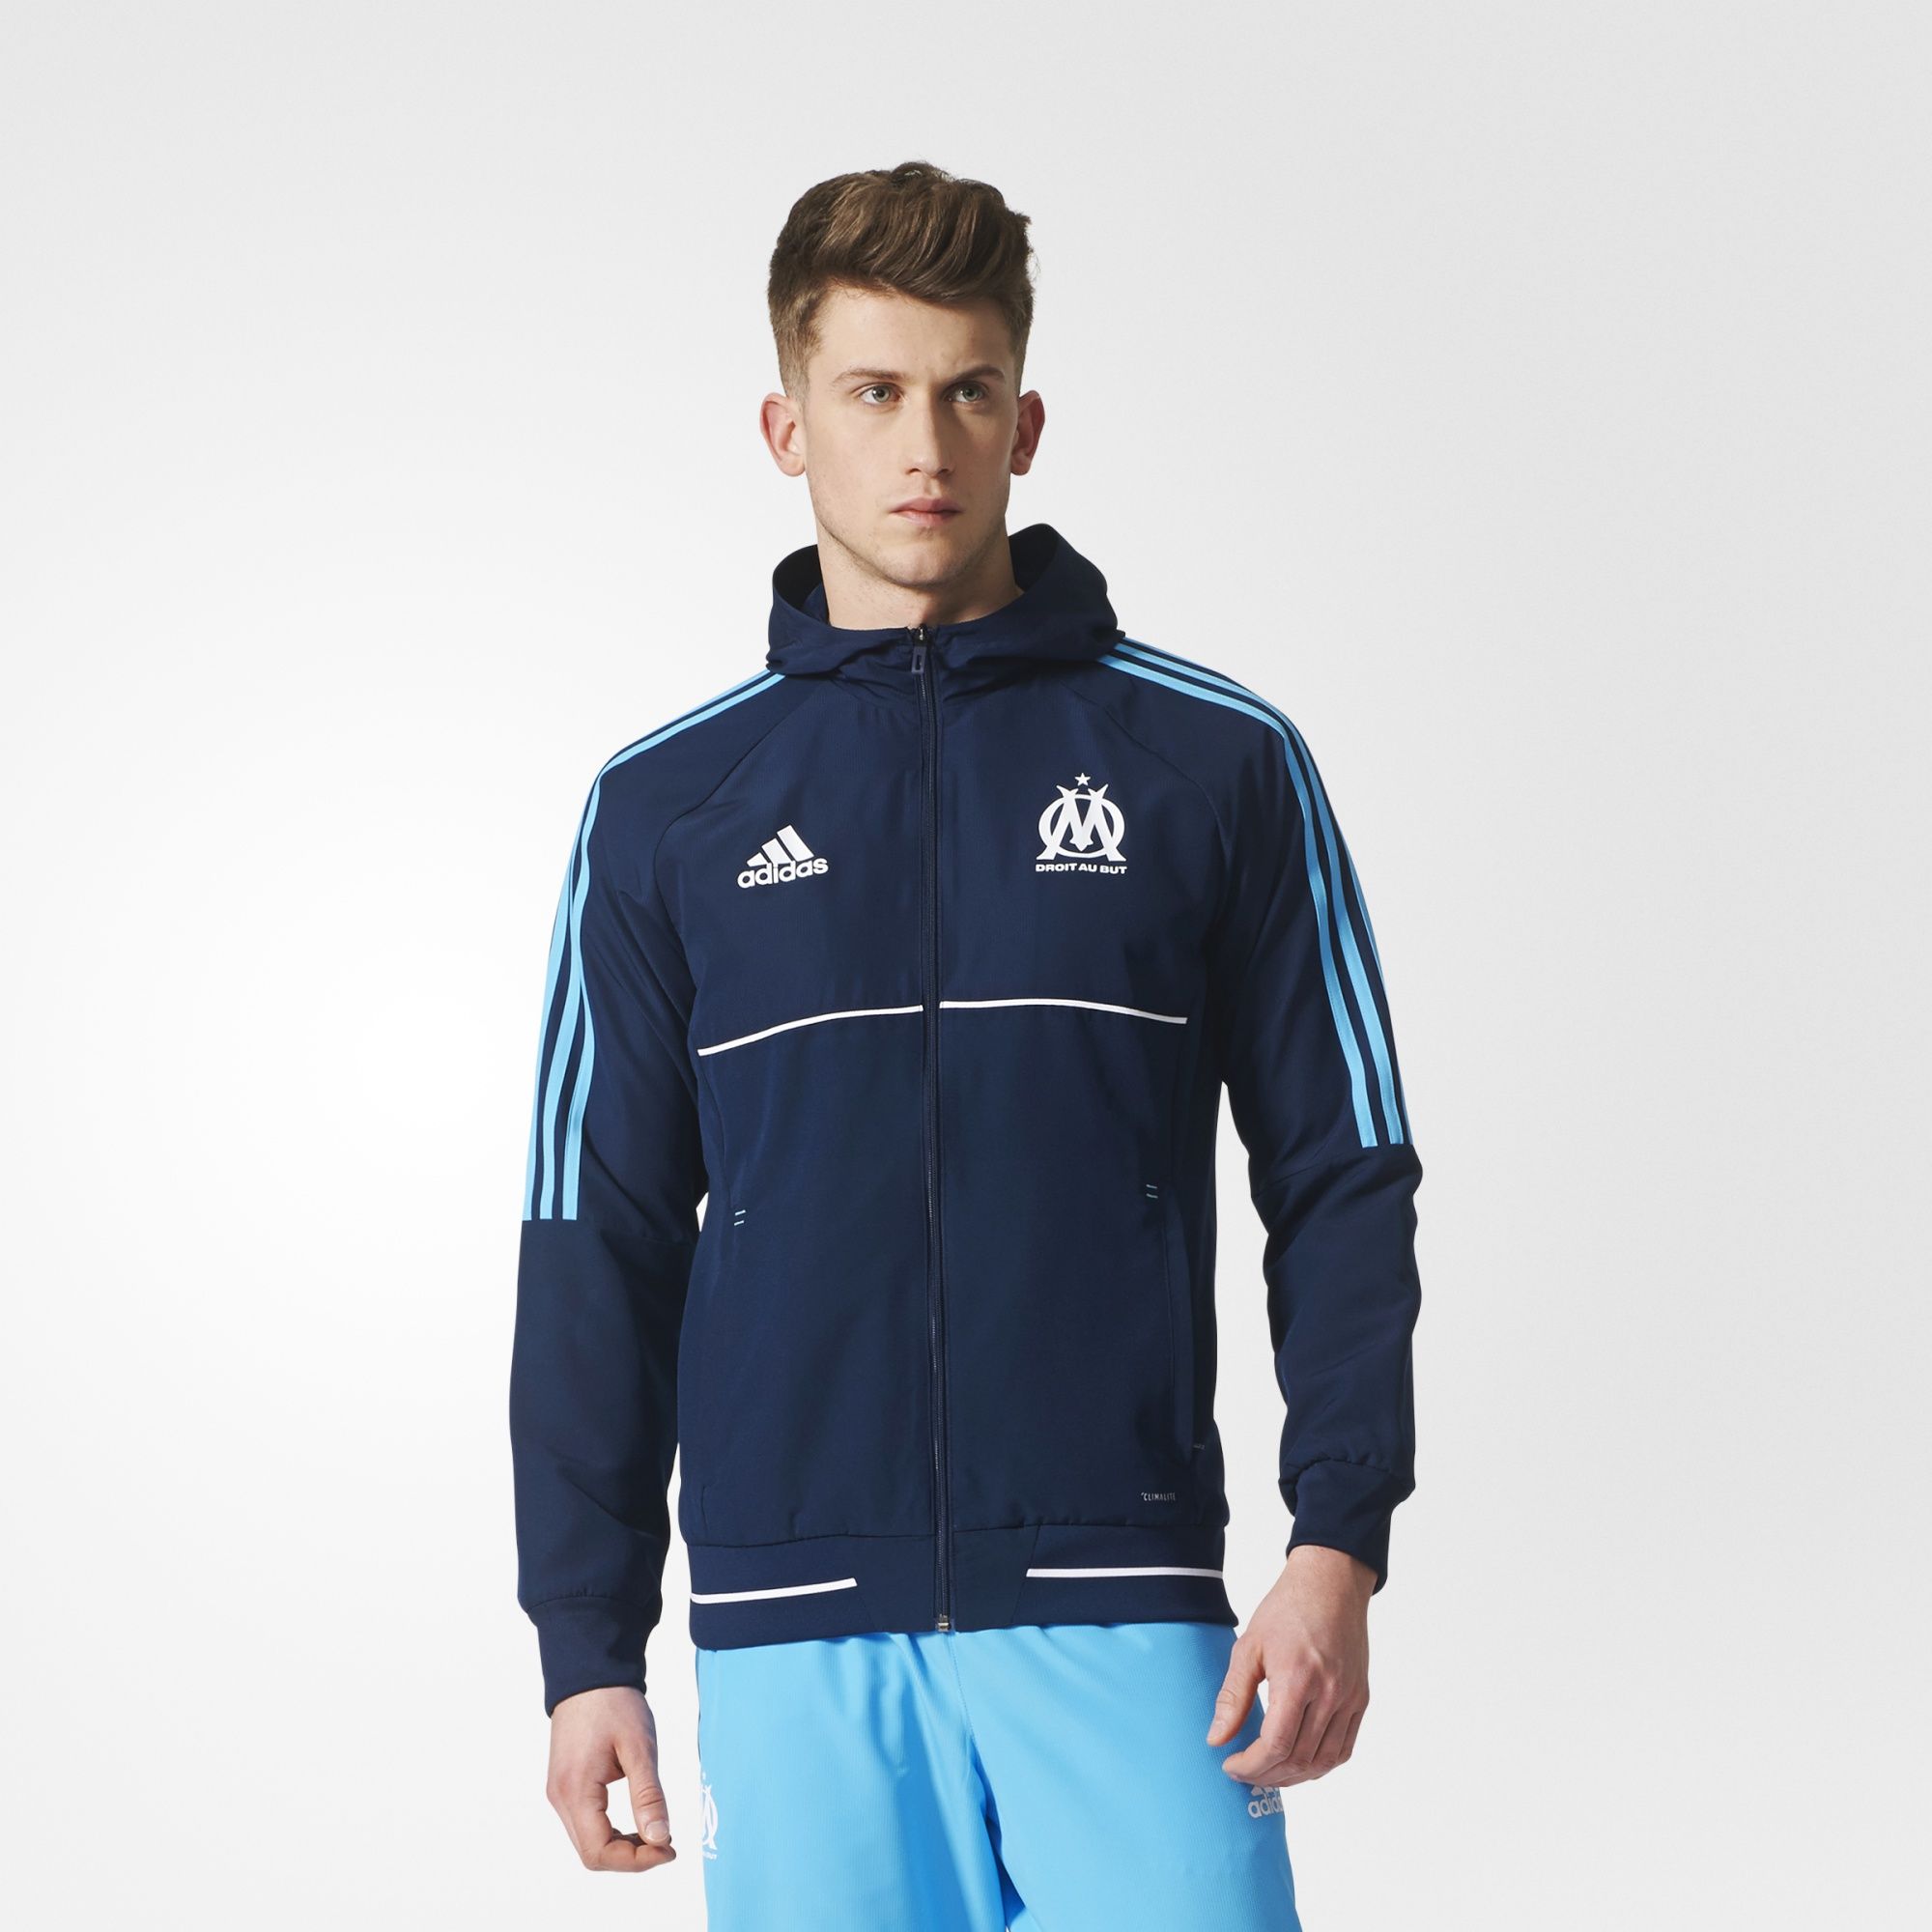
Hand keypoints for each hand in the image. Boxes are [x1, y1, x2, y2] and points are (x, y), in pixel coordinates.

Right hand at [545, 1685, 676, 1871]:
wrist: (589, 1672)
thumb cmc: (614, 1704)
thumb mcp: (639, 1747)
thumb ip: (648, 1795)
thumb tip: (660, 1839)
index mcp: (575, 1791)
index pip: (599, 1852)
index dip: (636, 1861)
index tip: (669, 1849)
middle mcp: (560, 1798)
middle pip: (592, 1853)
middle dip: (631, 1858)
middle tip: (667, 1844)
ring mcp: (559, 1792)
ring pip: (588, 1841)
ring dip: (622, 1846)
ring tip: (657, 1832)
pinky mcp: (565, 1784)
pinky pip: (586, 1823)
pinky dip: (612, 1831)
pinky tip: (638, 1820)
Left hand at [1207, 1544, 1374, 1787]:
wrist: (1331, 1585)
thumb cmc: (1287, 1609)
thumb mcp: (1249, 1646)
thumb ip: (1232, 1696)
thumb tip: (1216, 1738)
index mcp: (1297, 1678)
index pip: (1275, 1744)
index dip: (1251, 1765)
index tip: (1230, 1765)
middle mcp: (1329, 1694)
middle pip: (1298, 1758)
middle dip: (1266, 1775)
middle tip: (1244, 1772)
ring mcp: (1349, 1699)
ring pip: (1324, 1761)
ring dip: (1293, 1776)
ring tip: (1268, 1772)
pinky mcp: (1361, 1699)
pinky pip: (1344, 1749)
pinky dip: (1320, 1765)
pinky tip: (1298, 1761)